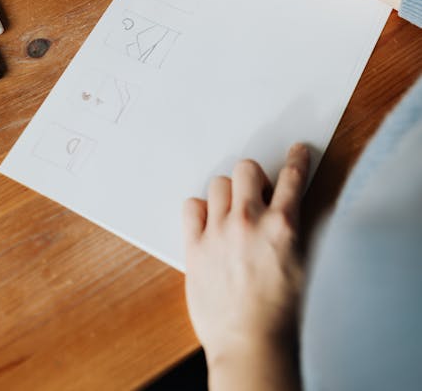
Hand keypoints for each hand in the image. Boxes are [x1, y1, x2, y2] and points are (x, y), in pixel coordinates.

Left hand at [183, 145, 308, 379]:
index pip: (292, 177)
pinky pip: (191, 206)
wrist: (251, 345)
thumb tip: (296, 210)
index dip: (296, 159)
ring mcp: (219, 232)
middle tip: (256, 195)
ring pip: (218, 184)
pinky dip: (200, 211)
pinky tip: (209, 225)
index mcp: (283, 227)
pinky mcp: (195, 246)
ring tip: (232, 215)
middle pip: (246, 168)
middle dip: (254, 178)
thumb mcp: (305, 267)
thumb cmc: (281, 315)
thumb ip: (300, 232)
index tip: (296, 151)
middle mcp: (249, 222)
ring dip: (228, 194)